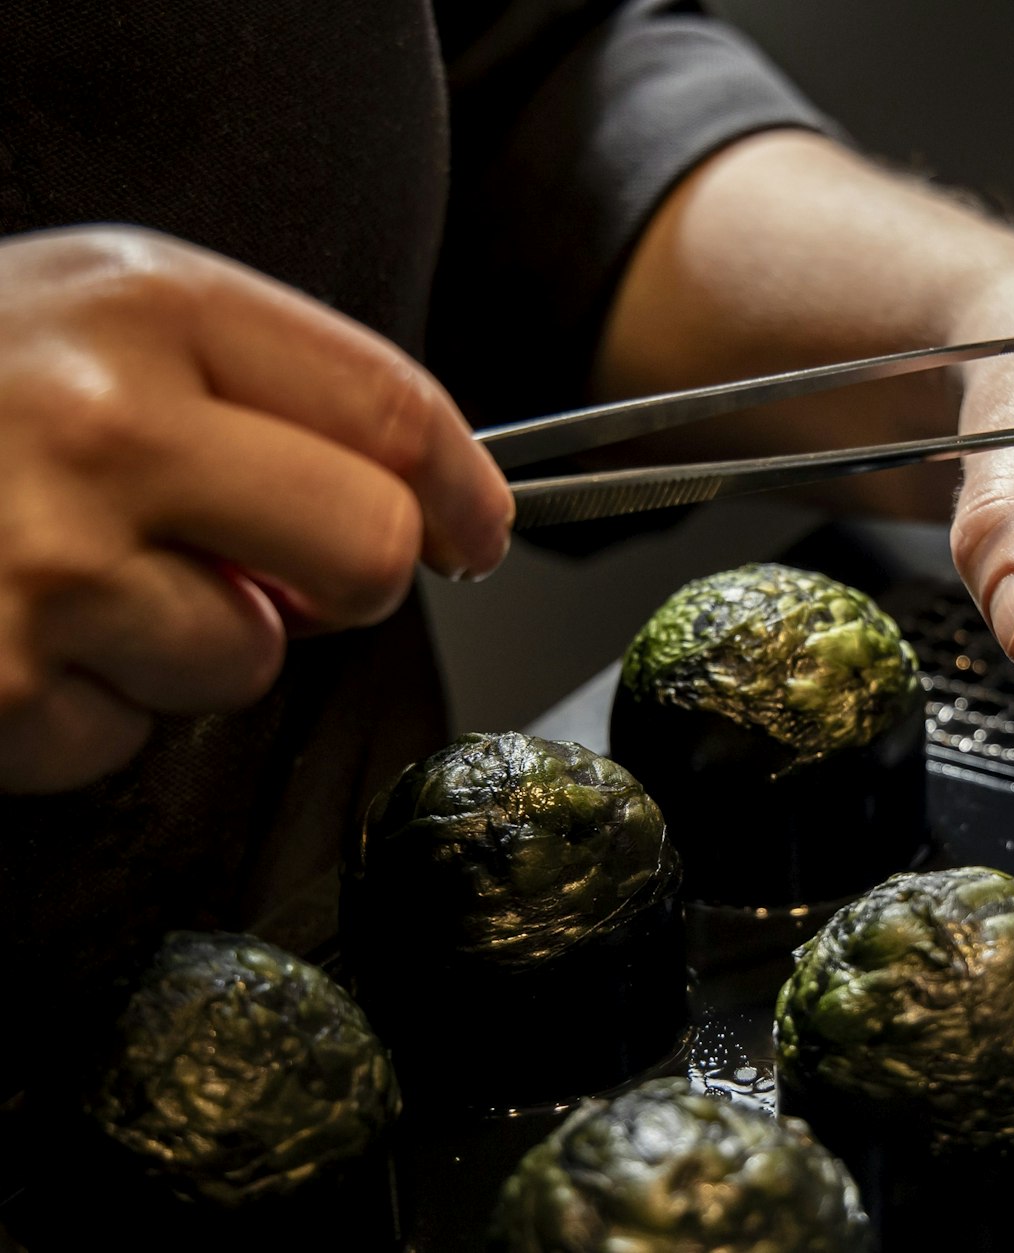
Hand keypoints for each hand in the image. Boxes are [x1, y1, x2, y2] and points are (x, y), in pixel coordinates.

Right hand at [0, 227, 512, 791]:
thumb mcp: (95, 316)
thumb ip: (257, 392)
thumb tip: (407, 516)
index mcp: (150, 307)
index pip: (392, 411)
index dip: (463, 490)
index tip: (476, 533)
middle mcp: (103, 424)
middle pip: (362, 549)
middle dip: (348, 580)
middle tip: (283, 573)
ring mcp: (42, 562)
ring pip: (248, 663)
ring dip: (190, 646)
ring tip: (77, 580)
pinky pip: (125, 738)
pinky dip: (85, 709)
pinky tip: (13, 635)